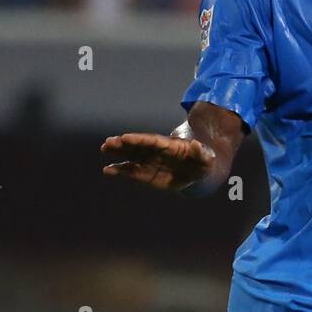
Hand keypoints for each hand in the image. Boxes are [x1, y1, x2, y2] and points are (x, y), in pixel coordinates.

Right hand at [100, 131, 214, 192]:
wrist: (196, 171)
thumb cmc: (202, 162)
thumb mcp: (206, 158)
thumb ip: (200, 152)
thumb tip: (196, 144)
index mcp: (168, 145)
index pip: (151, 141)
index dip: (138, 140)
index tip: (125, 138)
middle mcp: (154, 151)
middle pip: (137, 145)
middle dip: (123, 144)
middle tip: (108, 142)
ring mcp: (148, 161)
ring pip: (130, 155)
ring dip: (117, 153)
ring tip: (105, 149)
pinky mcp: (145, 173)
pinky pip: (130, 171)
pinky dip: (119, 170)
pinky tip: (107, 171)